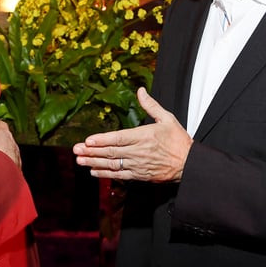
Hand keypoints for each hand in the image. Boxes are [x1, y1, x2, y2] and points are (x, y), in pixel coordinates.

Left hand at [72, 88, 191, 181]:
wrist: (189, 164)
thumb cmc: (178, 141)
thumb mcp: (167, 118)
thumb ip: (151, 105)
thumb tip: (140, 90)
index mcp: (144, 136)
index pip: (119, 138)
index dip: (102, 140)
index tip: (88, 140)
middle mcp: (139, 151)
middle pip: (111, 152)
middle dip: (91, 151)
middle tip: (76, 150)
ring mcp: (138, 165)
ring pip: (112, 164)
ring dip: (94, 163)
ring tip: (80, 160)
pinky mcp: (139, 175)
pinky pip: (119, 175)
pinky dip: (106, 174)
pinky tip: (94, 171)